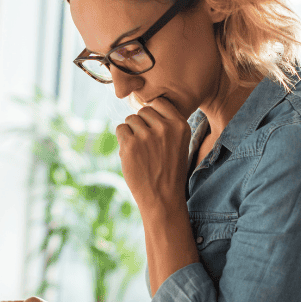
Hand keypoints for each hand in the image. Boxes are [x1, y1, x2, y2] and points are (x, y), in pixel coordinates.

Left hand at [116, 96, 190, 210]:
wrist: (162, 198)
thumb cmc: (169, 170)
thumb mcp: (179, 144)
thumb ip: (166, 124)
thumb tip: (144, 105)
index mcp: (180, 125)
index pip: (159, 103)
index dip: (153, 115)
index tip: (153, 129)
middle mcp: (165, 127)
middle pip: (143, 110)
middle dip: (141, 124)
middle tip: (146, 145)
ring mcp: (147, 135)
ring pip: (130, 119)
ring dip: (131, 133)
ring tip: (140, 151)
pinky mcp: (130, 144)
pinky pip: (120, 129)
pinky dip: (122, 141)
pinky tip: (131, 155)